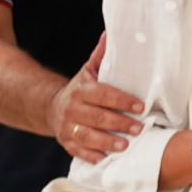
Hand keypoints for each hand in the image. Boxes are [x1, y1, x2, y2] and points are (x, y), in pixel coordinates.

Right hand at [47, 34, 144, 162]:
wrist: (51, 106)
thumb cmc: (81, 88)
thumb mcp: (89, 71)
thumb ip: (101, 56)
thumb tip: (111, 32)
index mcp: (82, 90)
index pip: (103, 95)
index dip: (121, 101)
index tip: (140, 106)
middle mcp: (73, 109)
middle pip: (96, 117)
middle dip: (118, 123)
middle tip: (139, 128)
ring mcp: (68, 127)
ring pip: (87, 136)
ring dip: (106, 141)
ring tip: (124, 146)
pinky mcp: (66, 142)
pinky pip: (78, 151)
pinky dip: (91, 156)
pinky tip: (105, 159)